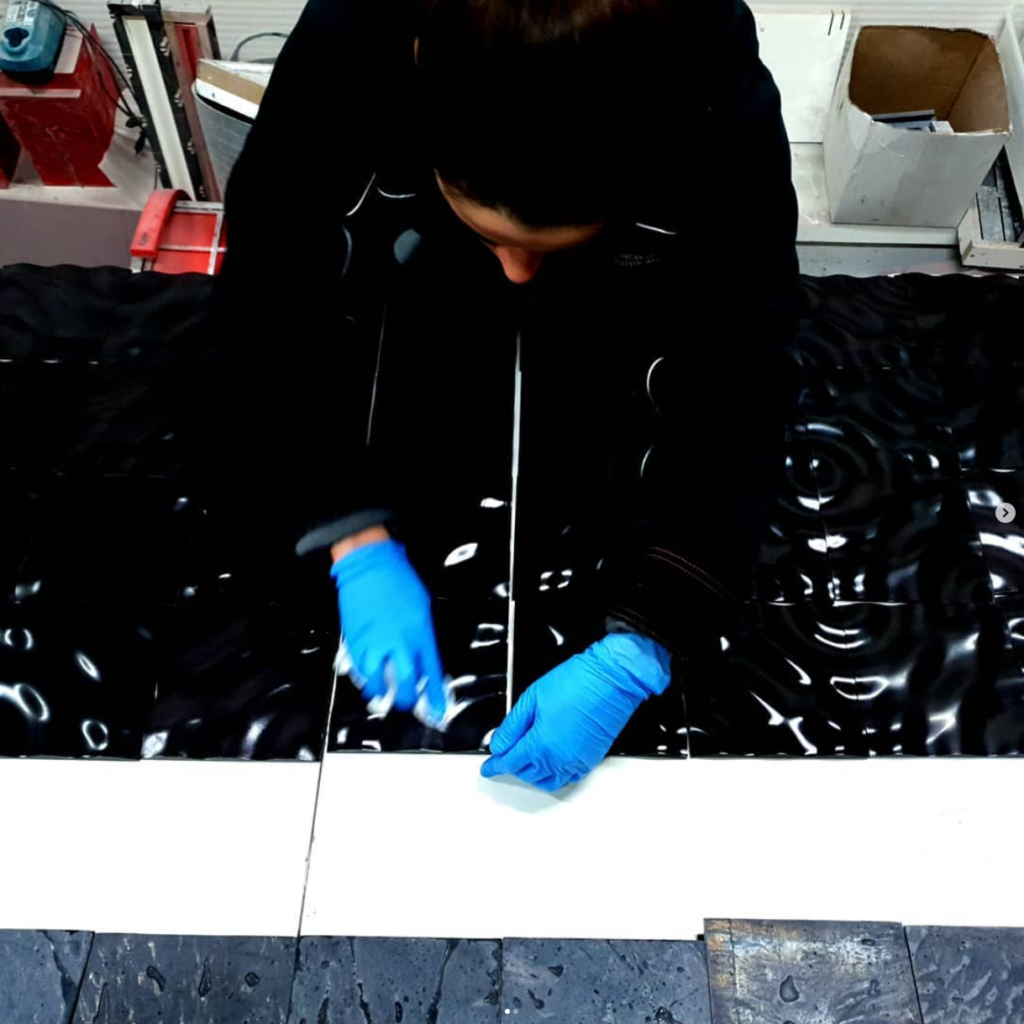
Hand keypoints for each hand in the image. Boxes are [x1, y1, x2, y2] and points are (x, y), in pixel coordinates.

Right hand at [330, 538, 447, 727]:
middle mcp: (399, 642)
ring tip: (382, 695)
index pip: (431, 671)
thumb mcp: (422, 606)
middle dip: (407, 698)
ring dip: (380, 692)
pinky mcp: (355, 640)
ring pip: (378, 680)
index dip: (434, 694)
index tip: (437, 709)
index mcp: (420, 632)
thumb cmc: (399, 580)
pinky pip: (360, 668)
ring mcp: (375, 643)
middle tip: (405, 700)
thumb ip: (422, 635)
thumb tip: (421, 657)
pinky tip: (368, 678)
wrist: (369, 565)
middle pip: (405, 682)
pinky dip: (364, 677)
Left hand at [481, 633, 670, 791]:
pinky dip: (555, 776)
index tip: (488, 767)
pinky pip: (568, 778)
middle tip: (505, 757)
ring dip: (533, 775)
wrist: (612, 679)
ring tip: (525, 763)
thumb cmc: (578, 682)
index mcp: (541, 744)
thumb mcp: (533, 697)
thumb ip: (512, 725)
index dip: (496, 765)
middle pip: (527, 774)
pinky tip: (550, 766)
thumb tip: (500, 743)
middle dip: (513, 767)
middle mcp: (559, 759)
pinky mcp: (591, 759)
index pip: (511, 762)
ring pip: (548, 781)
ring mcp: (577, 762)